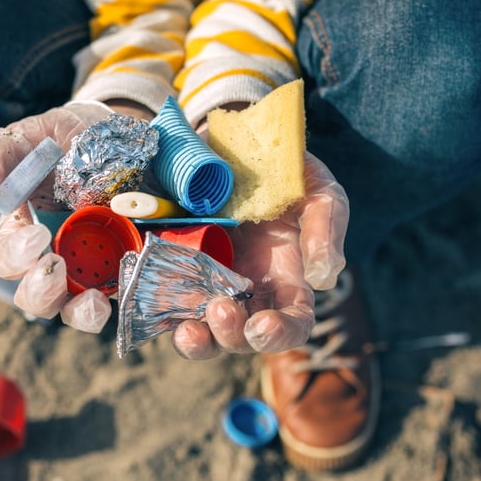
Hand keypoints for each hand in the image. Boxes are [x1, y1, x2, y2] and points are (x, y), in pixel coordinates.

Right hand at [0, 101, 116, 329]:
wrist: (128, 132)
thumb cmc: (68, 137)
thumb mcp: (33, 136)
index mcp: (22, 228)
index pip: (4, 257)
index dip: (13, 255)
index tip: (36, 236)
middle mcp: (52, 255)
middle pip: (33, 296)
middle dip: (39, 290)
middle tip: (53, 267)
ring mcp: (90, 266)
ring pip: (72, 310)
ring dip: (76, 312)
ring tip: (91, 302)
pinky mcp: (126, 268)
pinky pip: (118, 300)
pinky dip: (116, 304)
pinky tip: (118, 294)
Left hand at [171, 151, 348, 358]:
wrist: (236, 140)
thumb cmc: (286, 172)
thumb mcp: (318, 192)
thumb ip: (325, 230)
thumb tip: (323, 279)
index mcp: (286, 280)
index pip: (291, 324)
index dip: (279, 334)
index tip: (263, 325)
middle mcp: (246, 290)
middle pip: (241, 337)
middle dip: (230, 334)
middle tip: (220, 309)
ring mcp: (208, 282)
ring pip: (202, 330)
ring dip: (196, 340)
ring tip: (187, 330)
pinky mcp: (174, 267)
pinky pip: (165, 301)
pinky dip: (161, 311)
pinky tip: (156, 304)